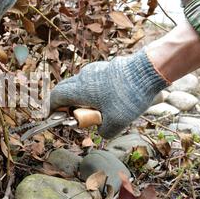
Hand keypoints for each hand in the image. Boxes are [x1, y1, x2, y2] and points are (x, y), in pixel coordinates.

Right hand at [49, 49, 168, 138]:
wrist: (148, 71)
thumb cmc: (129, 96)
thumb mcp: (117, 122)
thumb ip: (105, 131)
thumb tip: (101, 131)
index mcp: (81, 90)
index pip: (57, 96)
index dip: (51, 107)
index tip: (52, 116)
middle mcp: (84, 77)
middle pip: (65, 88)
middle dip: (64, 102)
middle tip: (70, 114)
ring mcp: (94, 70)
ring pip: (79, 83)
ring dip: (79, 96)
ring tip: (92, 108)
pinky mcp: (105, 67)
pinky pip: (91, 80)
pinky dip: (91, 90)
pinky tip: (106, 98)